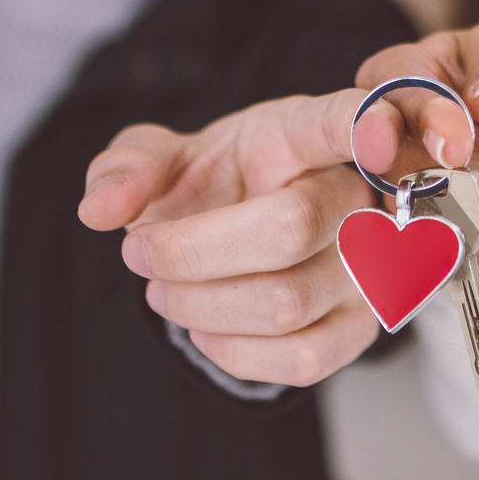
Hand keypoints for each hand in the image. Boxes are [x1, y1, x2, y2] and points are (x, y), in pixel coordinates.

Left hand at [78, 21, 478, 384]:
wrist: (233, 237)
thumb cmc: (209, 187)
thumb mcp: (157, 159)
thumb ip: (124, 168)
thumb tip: (102, 209)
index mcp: (305, 132)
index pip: (347, 120)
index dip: (372, 125)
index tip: (376, 136)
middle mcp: (356, 194)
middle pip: (289, 227)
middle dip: (188, 252)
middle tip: (140, 253)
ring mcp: (371, 266)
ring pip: (287, 302)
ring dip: (199, 306)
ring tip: (165, 291)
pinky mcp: (363, 328)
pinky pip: (303, 359)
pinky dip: (234, 353)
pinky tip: (207, 328)